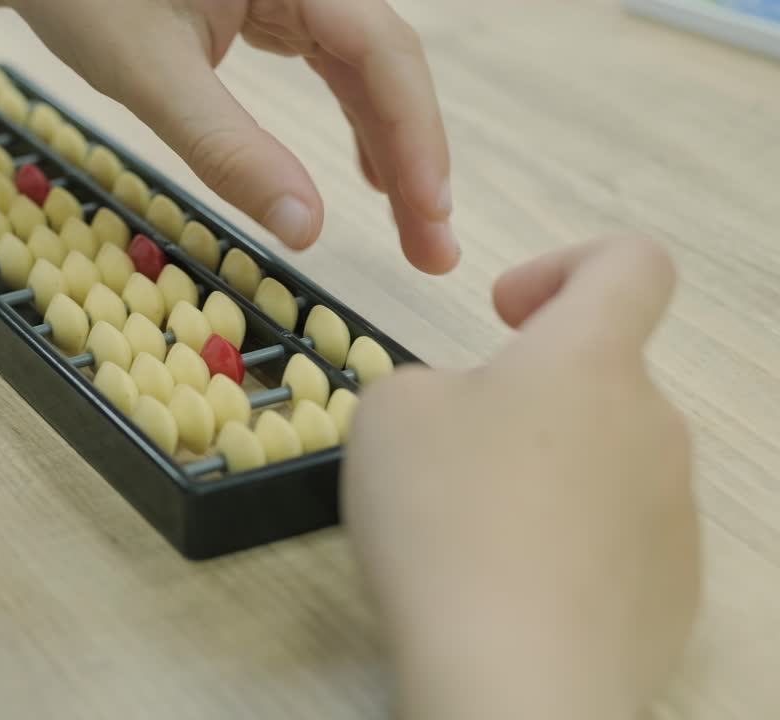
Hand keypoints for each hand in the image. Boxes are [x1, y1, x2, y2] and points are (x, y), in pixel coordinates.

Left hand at [11, 0, 457, 273]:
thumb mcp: (150, 74)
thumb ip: (227, 148)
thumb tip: (306, 230)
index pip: (382, 51)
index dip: (416, 135)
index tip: (432, 214)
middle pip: (387, 64)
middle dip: (415, 157)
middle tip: (435, 250)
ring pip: (367, 67)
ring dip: (392, 145)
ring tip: (414, 225)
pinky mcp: (275, 1)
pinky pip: (335, 61)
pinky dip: (356, 118)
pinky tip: (370, 171)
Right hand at [342, 236, 699, 719]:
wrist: (510, 676)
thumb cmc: (445, 522)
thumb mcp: (389, 413)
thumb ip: (430, 383)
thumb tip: (463, 413)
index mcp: (590, 360)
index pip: (632, 265)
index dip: (569, 266)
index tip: (508, 312)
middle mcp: (653, 424)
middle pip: (601, 380)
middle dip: (528, 399)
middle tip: (452, 453)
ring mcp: (672, 511)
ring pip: (604, 462)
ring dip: (544, 474)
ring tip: (471, 532)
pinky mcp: (674, 589)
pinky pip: (616, 539)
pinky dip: (567, 545)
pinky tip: (510, 587)